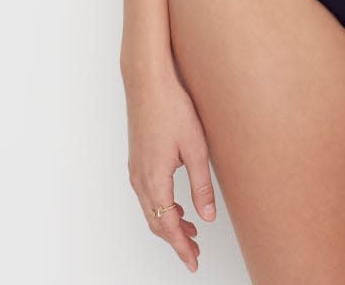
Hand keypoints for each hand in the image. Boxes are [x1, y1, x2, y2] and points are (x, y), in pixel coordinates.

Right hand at [124, 67, 216, 272]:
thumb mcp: (196, 149)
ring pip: (150, 210)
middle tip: (194, 252)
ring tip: (191, 231)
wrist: (147, 82)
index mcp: (155, 181)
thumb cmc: (172, 109)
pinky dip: (161, 208)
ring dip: (168, 224)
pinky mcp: (137, 161)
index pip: (168, 227)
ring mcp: (136, 170)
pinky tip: (177, 205)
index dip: (181, 248)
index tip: (193, 262)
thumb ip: (201, 186)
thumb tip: (208, 216)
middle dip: (175, 240)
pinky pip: (147, 196)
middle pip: (156, 223)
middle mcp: (140, 180)